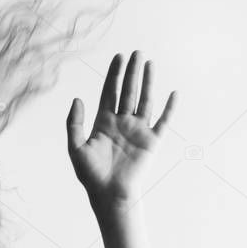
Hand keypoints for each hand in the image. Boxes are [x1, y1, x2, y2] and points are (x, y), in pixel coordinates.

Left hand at [66, 51, 178, 208]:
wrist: (109, 194)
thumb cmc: (91, 175)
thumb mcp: (75, 148)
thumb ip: (74, 123)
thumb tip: (77, 98)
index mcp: (104, 122)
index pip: (110, 92)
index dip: (114, 75)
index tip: (118, 57)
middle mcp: (122, 123)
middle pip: (128, 91)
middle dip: (131, 72)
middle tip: (136, 52)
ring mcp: (138, 131)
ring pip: (144, 100)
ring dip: (148, 82)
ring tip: (149, 63)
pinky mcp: (151, 141)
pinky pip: (163, 121)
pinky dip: (169, 107)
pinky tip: (173, 93)